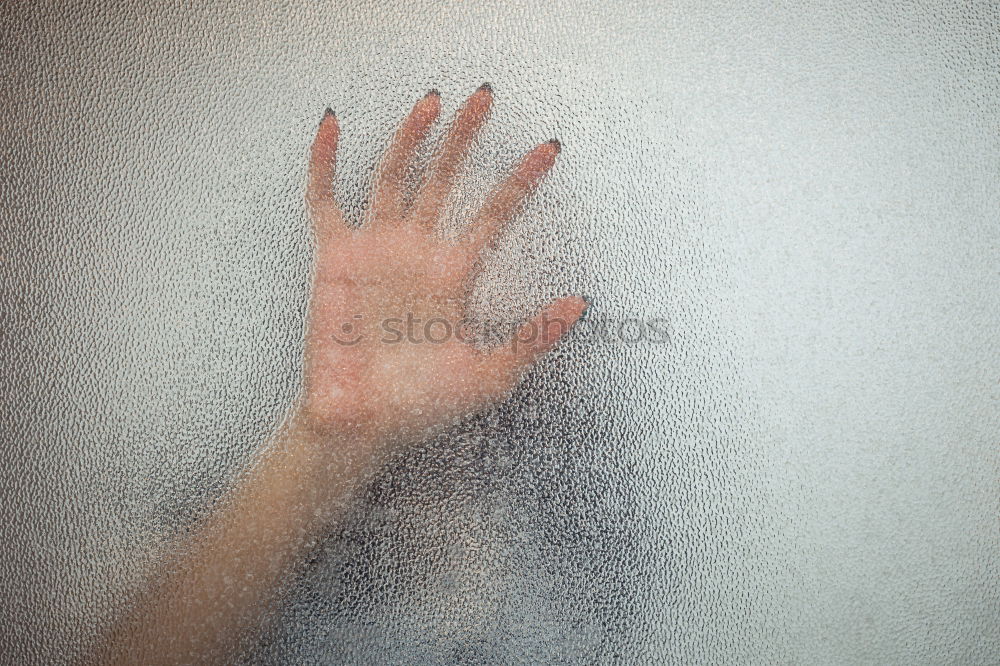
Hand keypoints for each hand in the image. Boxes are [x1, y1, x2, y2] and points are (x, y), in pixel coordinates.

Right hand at [296, 84, 585, 446]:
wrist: (363, 423)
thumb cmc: (424, 405)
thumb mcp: (490, 374)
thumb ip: (534, 337)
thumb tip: (582, 302)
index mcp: (457, 274)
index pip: (496, 213)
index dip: (522, 180)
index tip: (551, 149)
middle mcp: (419, 252)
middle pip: (446, 179)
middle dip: (466, 138)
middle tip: (487, 97)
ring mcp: (376, 249)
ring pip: (394, 176)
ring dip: (410, 138)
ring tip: (432, 100)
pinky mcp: (335, 257)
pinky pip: (325, 200)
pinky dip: (325, 163)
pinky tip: (333, 123)